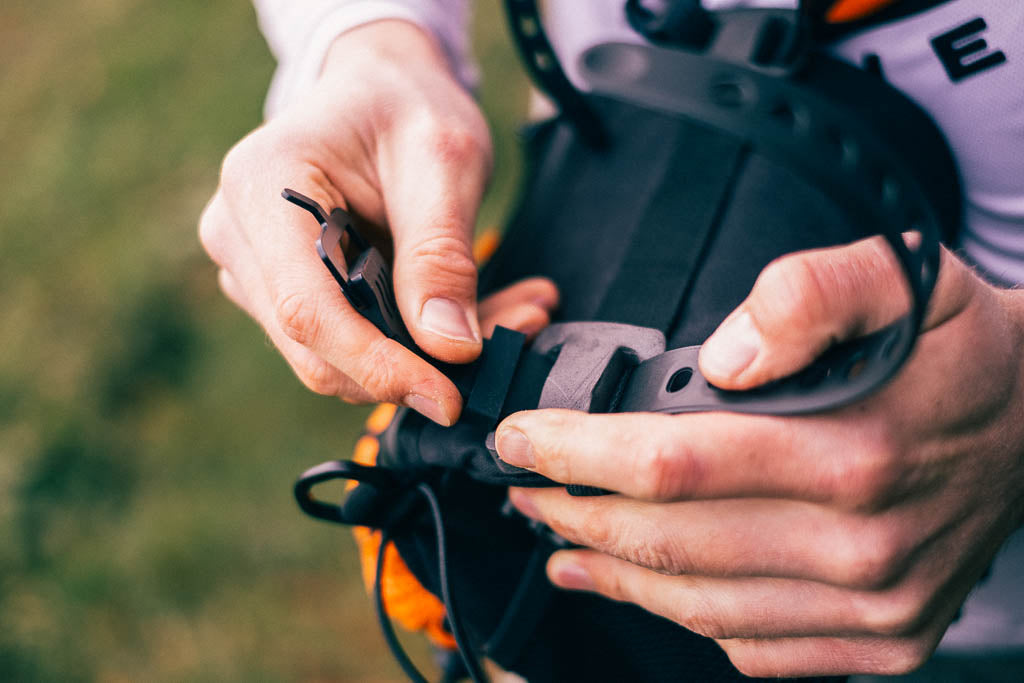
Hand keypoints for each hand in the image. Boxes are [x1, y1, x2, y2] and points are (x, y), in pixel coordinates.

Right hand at [200, 20, 498, 425]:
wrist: (380, 90)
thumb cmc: (406, 105)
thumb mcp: (442, 159)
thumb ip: (440, 252)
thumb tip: (448, 348)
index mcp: (262, 186)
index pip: (307, 310)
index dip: (378, 366)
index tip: (447, 395)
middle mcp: (241, 237)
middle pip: (317, 349)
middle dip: (412, 368)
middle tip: (513, 338)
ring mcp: (256, 271)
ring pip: (339, 358)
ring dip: (426, 358)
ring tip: (517, 314)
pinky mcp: (286, 292)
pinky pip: (350, 344)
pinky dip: (418, 344)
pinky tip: (482, 315)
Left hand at [495, 239, 1023, 676]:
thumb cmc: (959, 349)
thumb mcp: (901, 276)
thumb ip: (806, 295)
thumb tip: (722, 362)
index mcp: (855, 451)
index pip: (672, 462)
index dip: (577, 453)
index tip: (521, 438)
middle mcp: (863, 545)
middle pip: (671, 542)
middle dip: (573, 515)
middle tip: (522, 490)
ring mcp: (873, 605)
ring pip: (699, 605)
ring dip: (610, 574)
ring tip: (555, 542)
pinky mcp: (880, 638)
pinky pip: (752, 647)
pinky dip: (678, 620)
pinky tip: (636, 589)